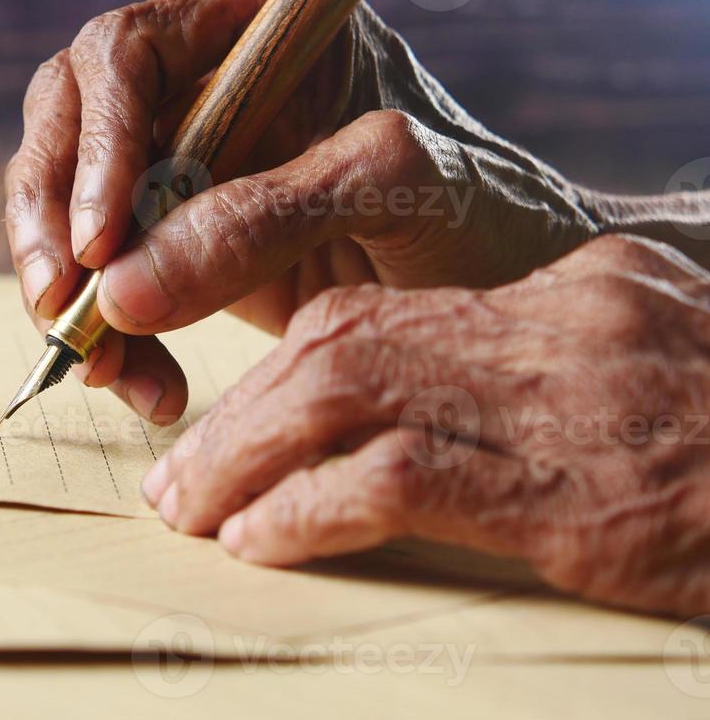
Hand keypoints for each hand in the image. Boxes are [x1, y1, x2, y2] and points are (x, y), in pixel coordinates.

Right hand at [5, 0, 607, 424]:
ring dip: (67, 289)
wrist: (505, 287)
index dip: (95, 147)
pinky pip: (95, 264)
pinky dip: (103, 328)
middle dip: (51, 220)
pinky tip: (140, 380)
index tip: (96, 246)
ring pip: (64, 196)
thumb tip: (117, 286)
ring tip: (109, 371)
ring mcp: (179, 139)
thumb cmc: (480, 213)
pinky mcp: (168, 218)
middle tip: (62, 310)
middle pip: (67, 116)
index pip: (125, 52)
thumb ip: (262, 216)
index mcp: (258, 3)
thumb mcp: (392, 192)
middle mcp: (202, 57)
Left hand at [140, 234, 709, 617]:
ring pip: (343, 393)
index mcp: (579, 290)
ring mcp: (568, 400)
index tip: (233, 417)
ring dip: (246, 458)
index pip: (389, 308)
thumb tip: (418, 415)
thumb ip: (545, 372)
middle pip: (344, 340)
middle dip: (242, 412)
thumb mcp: (653, 379)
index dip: (286, 365)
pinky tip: (262, 544)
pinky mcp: (569, 490)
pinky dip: (306, 509)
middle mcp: (563, 322)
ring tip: (193, 513)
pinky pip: (394, 478)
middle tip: (179, 479)